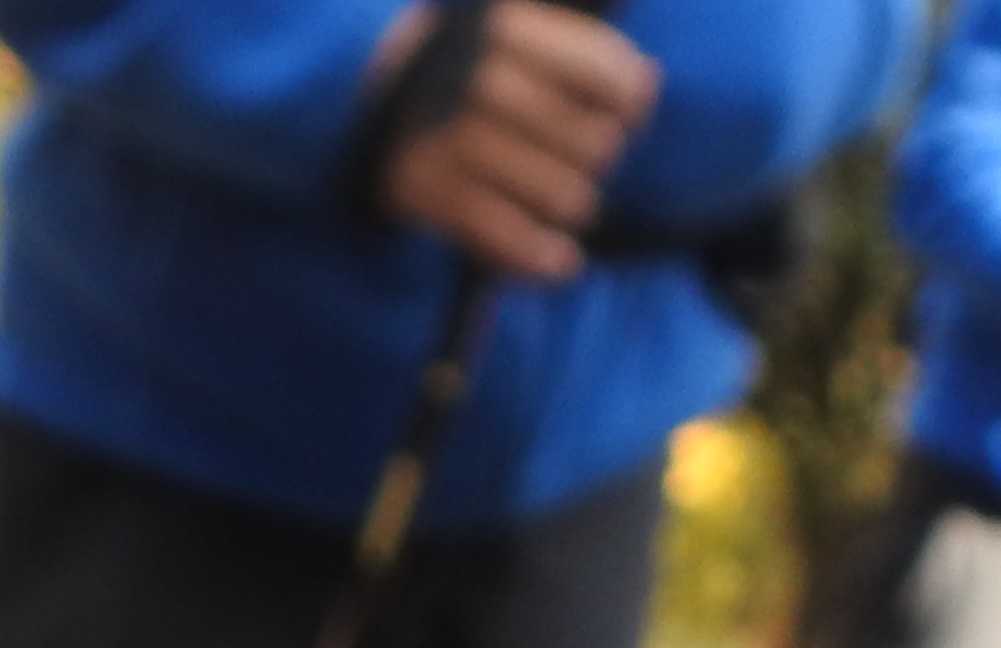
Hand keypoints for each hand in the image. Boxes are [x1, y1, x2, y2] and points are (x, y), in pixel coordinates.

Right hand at [376, 0, 661, 282]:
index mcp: (503, 31)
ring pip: (553, 191)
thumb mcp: (508, 36)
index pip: (599, 72)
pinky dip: (537, 256)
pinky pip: (502, 235)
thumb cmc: (456, 65)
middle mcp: (476, 83)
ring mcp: (449, 140)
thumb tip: (647, 84)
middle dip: (599, 155)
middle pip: (584, 137)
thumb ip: (575, 54)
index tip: (632, 114)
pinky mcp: (426, 192)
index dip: (629, 99)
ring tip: (570, 201)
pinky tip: (560, 263)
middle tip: (591, 159)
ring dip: (572, 203)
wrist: (353, 93)